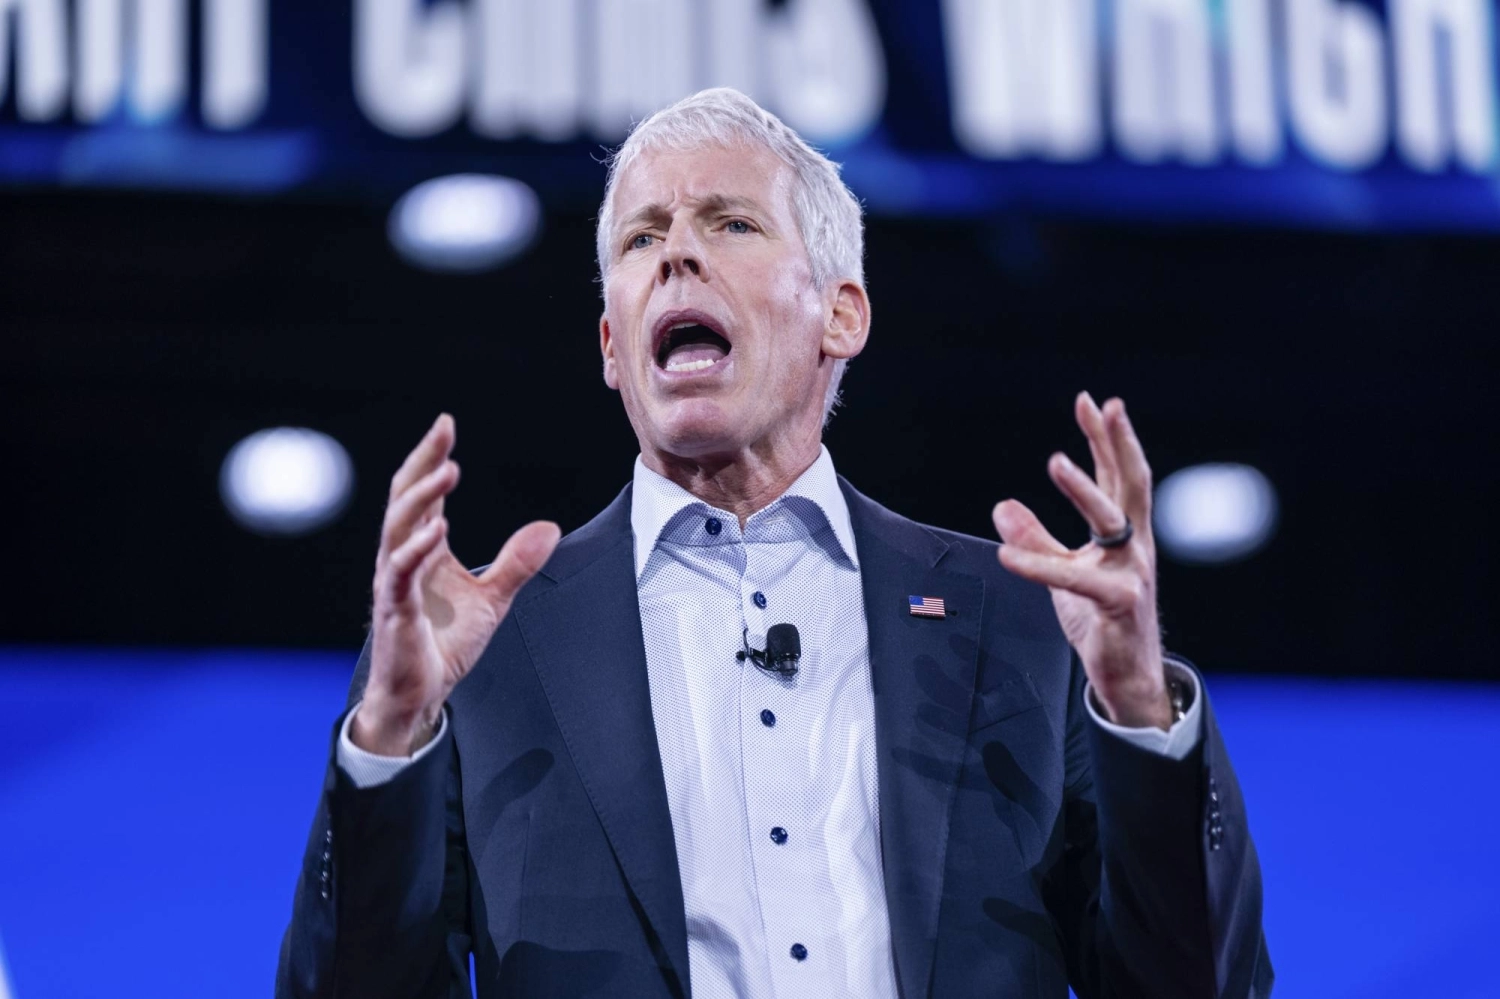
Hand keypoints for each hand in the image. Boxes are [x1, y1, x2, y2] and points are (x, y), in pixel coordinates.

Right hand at [353, 414, 560, 754]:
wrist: (420, 696)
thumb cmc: (444, 645)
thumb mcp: (493, 598)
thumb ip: (518, 561)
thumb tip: (550, 526)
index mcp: (422, 549)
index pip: (422, 493)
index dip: (432, 458)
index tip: (446, 424)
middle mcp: (402, 557)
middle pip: (405, 497)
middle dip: (423, 461)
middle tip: (442, 430)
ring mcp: (395, 581)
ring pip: (398, 527)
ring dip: (422, 497)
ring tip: (447, 470)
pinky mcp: (395, 609)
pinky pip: (401, 572)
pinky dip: (417, 549)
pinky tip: (437, 529)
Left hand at [992, 393, 1170, 729]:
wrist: (1127, 675)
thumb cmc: (1102, 620)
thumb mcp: (1062, 573)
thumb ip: (1036, 539)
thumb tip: (1003, 507)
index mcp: (1124, 534)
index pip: (1118, 475)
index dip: (1107, 438)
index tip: (1095, 402)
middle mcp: (1134, 546)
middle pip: (1130, 482)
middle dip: (1116, 441)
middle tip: (1102, 406)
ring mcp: (1131, 572)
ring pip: (1111, 520)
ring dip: (1084, 488)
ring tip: (1056, 460)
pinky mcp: (1118, 602)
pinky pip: (1074, 577)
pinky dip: (1039, 564)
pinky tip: (1008, 554)